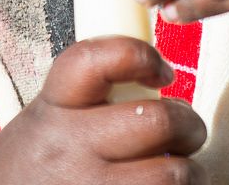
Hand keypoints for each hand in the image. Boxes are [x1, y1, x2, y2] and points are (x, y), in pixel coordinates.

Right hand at [0, 36, 207, 184]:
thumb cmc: (39, 158)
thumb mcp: (51, 114)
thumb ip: (94, 93)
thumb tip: (161, 78)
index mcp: (57, 105)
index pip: (97, 59)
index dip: (140, 56)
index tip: (162, 72)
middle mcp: (71, 147)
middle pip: (155, 121)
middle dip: (189, 124)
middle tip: (188, 129)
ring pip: (170, 175)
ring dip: (189, 172)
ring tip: (180, 170)